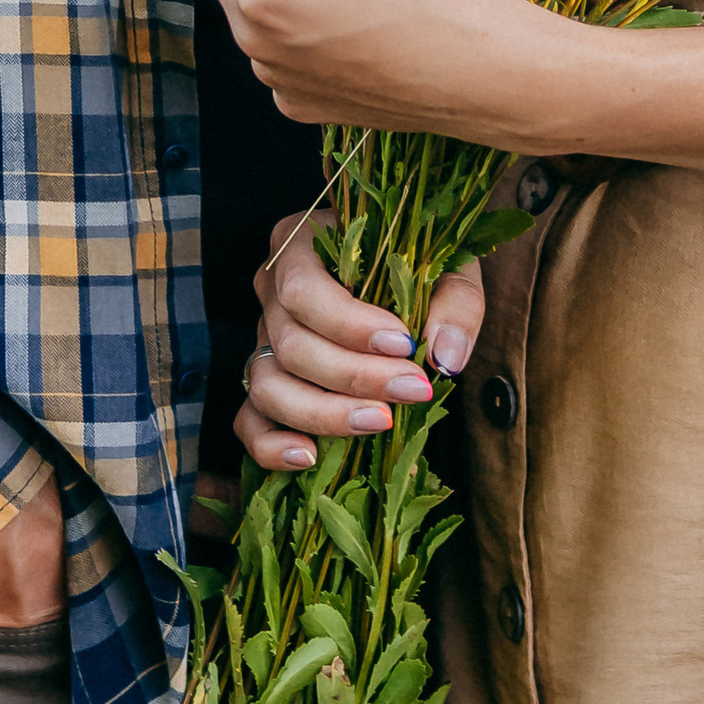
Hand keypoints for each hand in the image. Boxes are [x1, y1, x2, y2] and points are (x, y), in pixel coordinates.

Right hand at [234, 207, 490, 474]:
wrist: (405, 273)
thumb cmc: (420, 262)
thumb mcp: (446, 265)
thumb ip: (453, 302)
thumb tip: (445, 357)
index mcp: (301, 246)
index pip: (304, 292)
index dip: (349, 326)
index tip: (403, 344)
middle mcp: (271, 290)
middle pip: (290, 346)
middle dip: (354, 377)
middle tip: (413, 389)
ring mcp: (262, 338)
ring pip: (267, 386)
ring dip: (323, 414)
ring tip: (381, 423)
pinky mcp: (266, 380)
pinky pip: (249, 421)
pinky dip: (270, 445)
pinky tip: (309, 457)